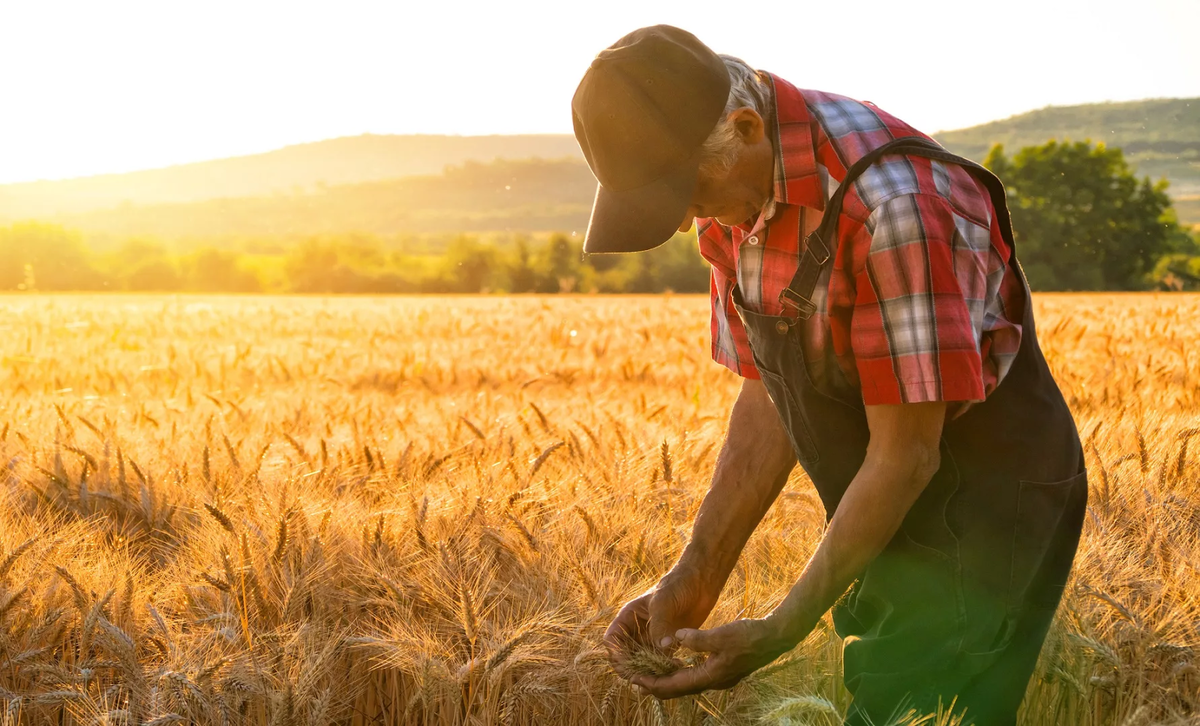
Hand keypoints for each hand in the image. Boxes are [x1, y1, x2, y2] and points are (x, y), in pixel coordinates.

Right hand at [604, 568, 718, 675]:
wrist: (700, 582)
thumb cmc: (677, 585)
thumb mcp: (664, 602)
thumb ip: (659, 625)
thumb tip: (661, 649)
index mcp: (628, 617)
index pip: (612, 640)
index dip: (615, 654)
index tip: (627, 665)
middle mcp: (637, 630)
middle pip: (624, 656)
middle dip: (632, 668)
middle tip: (645, 677)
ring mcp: (652, 638)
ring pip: (642, 662)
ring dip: (650, 671)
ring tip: (663, 673)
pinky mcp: (667, 644)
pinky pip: (660, 662)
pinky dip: (665, 668)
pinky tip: (677, 666)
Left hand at [631, 617, 802, 699]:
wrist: (776, 637)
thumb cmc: (751, 635)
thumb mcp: (722, 635)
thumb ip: (697, 639)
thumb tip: (676, 638)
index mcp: (711, 676)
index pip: (675, 686)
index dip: (653, 684)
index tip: (635, 681)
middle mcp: (714, 681)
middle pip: (679, 689)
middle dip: (657, 685)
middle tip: (636, 681)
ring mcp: (720, 677)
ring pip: (688, 683)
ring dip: (669, 679)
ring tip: (650, 674)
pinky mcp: (724, 669)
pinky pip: (697, 675)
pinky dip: (682, 672)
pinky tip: (677, 664)